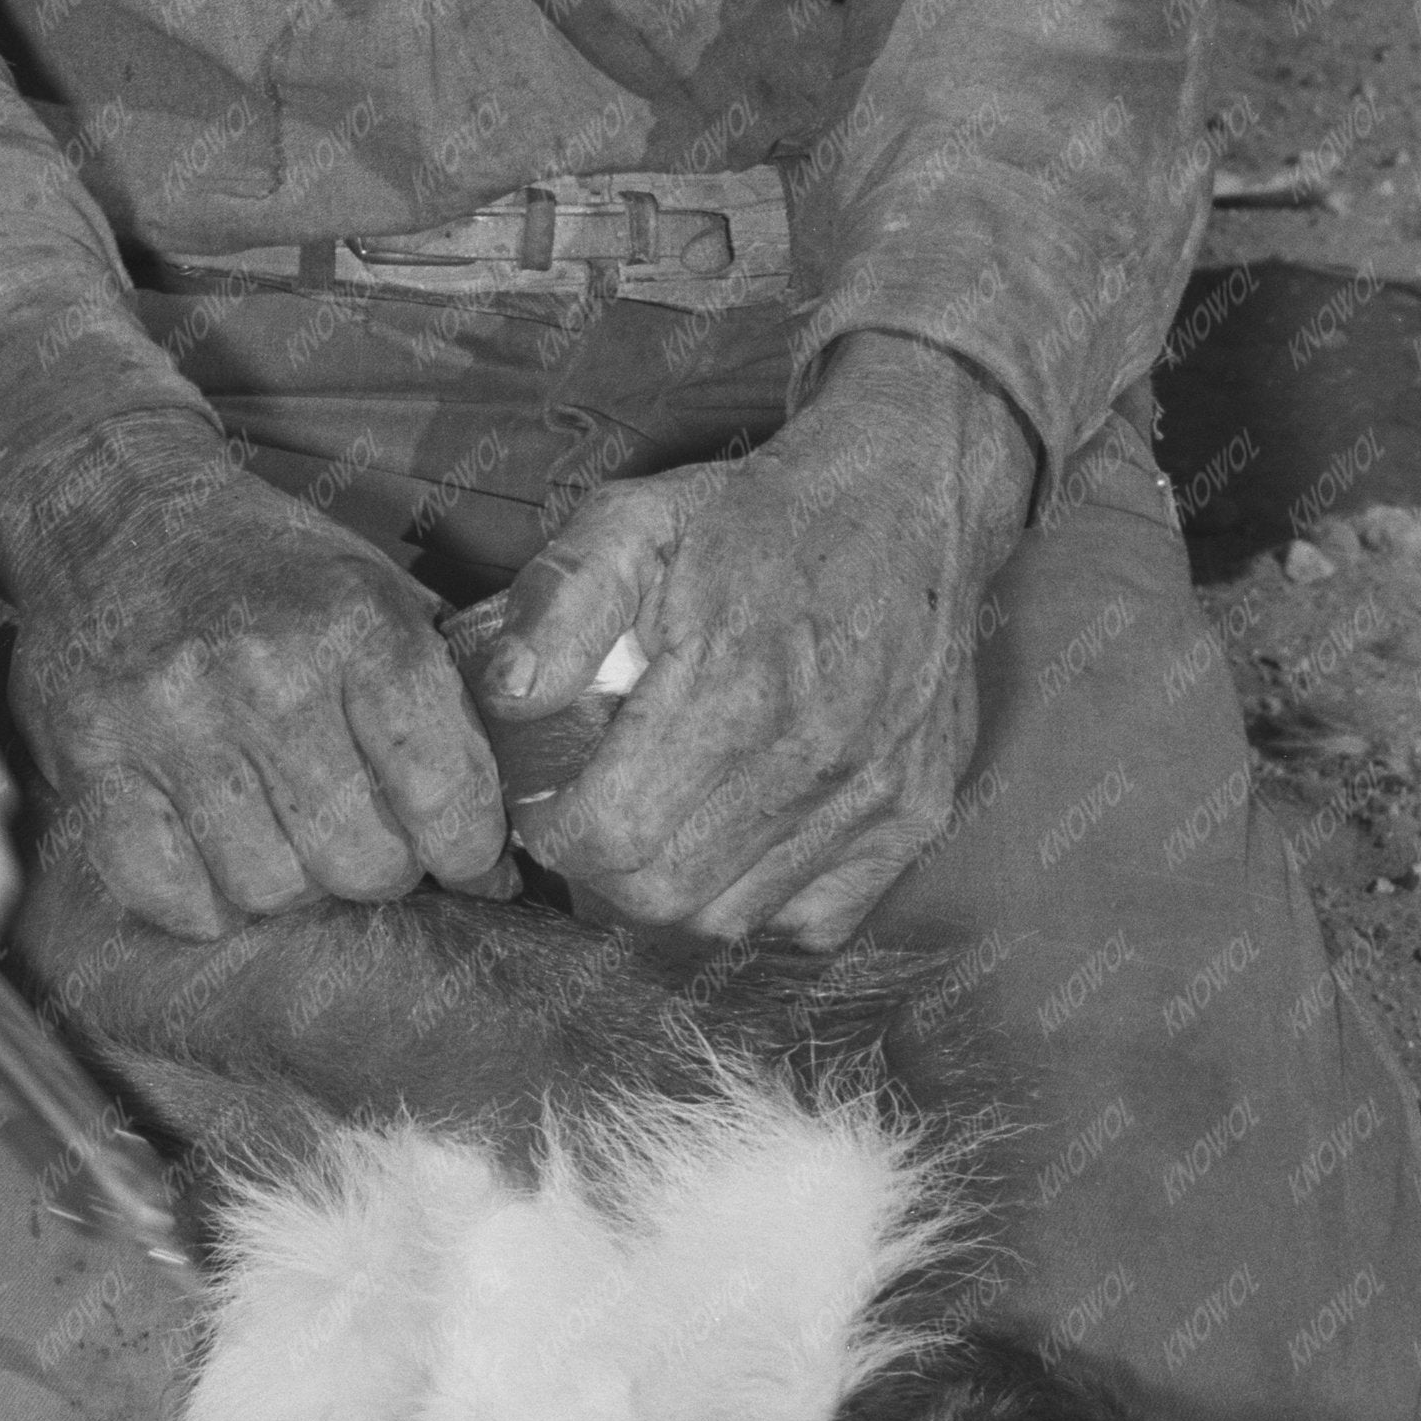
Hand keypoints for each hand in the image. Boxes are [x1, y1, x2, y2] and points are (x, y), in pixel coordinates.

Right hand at [4, 458, 504, 936]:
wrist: (114, 505)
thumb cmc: (263, 562)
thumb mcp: (376, 588)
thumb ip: (445, 692)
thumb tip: (507, 832)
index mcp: (354, 622)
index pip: (445, 794)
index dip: (470, 852)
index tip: (469, 862)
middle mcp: (264, 670)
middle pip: (362, 861)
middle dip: (380, 867)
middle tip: (367, 837)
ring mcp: (168, 718)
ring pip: (269, 889)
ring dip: (290, 883)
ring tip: (287, 834)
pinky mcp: (90, 755)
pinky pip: (171, 894)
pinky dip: (205, 900)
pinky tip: (217, 857)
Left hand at [487, 338, 1036, 948]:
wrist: (909, 501)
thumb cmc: (756, 517)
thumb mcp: (633, 521)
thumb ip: (560, 606)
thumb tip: (507, 698)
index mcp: (732, 691)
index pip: (614, 838)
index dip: (556, 837)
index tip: (546, 805)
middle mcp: (809, 760)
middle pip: (666, 895)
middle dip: (602, 872)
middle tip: (591, 818)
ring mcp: (870, 798)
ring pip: (733, 917)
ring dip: (676, 890)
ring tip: (659, 825)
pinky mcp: (913, 817)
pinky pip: (813, 919)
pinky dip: (761, 899)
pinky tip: (738, 837)